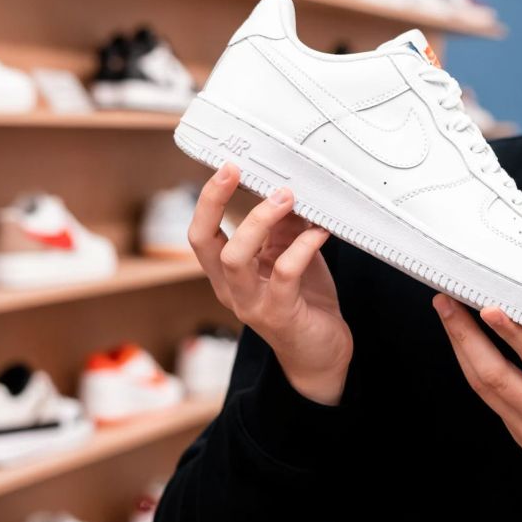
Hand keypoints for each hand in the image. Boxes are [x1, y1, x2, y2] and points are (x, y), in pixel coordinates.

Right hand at [189, 163, 350, 405]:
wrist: (321, 353)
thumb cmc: (303, 301)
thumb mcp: (289, 255)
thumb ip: (284, 227)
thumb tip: (287, 188)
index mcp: (227, 274)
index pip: (201, 235)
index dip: (207, 201)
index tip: (226, 167)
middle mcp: (231, 289)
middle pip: (205, 243)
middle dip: (216, 202)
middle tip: (240, 172)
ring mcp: (252, 304)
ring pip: (236, 258)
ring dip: (259, 222)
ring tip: (285, 197)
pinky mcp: (281, 315)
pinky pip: (285, 274)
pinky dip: (302, 247)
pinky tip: (319, 231)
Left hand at [433, 293, 521, 521]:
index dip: (512, 333)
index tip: (490, 308)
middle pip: (495, 375)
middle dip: (466, 335)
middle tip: (447, 301)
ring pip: (483, 387)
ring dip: (461, 348)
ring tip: (446, 314)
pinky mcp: (518, 436)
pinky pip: (489, 399)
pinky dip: (472, 368)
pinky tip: (463, 344)